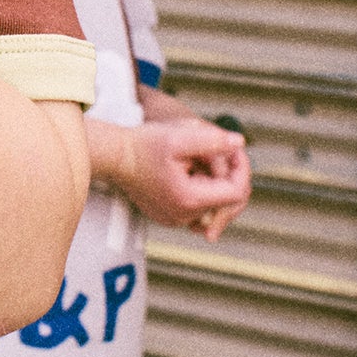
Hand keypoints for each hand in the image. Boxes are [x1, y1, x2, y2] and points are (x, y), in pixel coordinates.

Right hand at [92, 112, 250, 238]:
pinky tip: (193, 171)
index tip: (233, 149)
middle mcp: (184, 217)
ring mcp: (176, 220)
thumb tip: (239, 143)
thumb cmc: (143, 144)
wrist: (114, 157)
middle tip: (220, 150)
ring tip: (199, 158)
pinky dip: (203, 190)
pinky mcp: (170, 217)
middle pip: (228, 200)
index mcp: (190, 199)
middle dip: (230, 173)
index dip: (242, 169)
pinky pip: (199, 208)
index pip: (236, 192)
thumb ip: (213, 140)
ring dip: (215, 180)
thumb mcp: (180, 135)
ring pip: (214, 203)